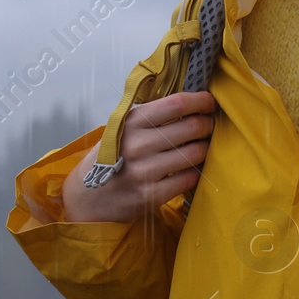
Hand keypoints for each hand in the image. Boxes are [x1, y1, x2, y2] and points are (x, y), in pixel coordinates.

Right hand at [60, 91, 215, 223]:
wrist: (88, 197)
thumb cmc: (112, 158)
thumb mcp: (123, 129)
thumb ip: (152, 117)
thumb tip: (192, 104)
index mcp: (132, 122)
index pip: (176, 104)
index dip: (200, 101)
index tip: (210, 103)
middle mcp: (138, 144)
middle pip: (192, 127)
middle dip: (207, 125)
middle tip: (209, 127)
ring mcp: (144, 171)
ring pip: (195, 153)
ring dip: (204, 149)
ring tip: (201, 147)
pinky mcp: (152, 195)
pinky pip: (189, 178)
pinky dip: (196, 172)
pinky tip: (191, 169)